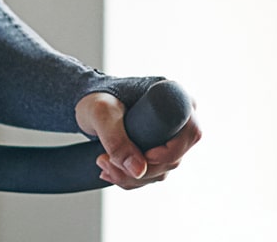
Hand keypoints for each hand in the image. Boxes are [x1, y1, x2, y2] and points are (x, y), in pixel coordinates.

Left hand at [77, 90, 201, 188]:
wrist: (86, 100)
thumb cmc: (95, 97)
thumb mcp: (100, 114)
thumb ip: (116, 139)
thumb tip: (139, 171)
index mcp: (173, 97)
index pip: (191, 132)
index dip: (170, 151)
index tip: (143, 155)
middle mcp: (177, 118)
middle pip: (174, 158)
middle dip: (139, 169)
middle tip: (105, 161)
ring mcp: (169, 137)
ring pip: (161, 170)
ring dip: (131, 177)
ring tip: (102, 162)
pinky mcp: (158, 150)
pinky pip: (151, 173)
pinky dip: (130, 179)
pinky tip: (109, 171)